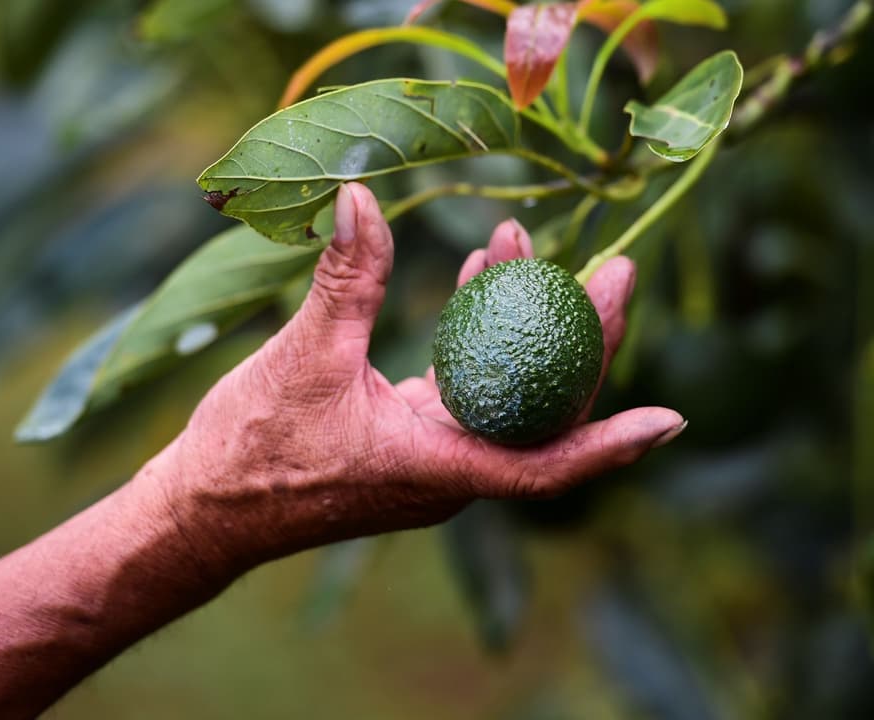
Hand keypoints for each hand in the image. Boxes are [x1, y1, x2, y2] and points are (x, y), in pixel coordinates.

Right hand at [162, 183, 684, 571]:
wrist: (203, 509)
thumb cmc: (251, 451)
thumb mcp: (303, 356)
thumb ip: (344, 279)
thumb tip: (362, 198)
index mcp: (438, 468)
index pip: (548, 465)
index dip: (611, 443)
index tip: (670, 417)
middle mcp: (451, 469)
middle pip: (546, 412)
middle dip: (585, 339)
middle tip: (615, 268)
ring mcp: (435, 455)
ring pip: (510, 392)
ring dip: (526, 323)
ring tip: (528, 245)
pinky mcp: (413, 438)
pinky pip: (470, 385)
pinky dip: (481, 334)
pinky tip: (479, 275)